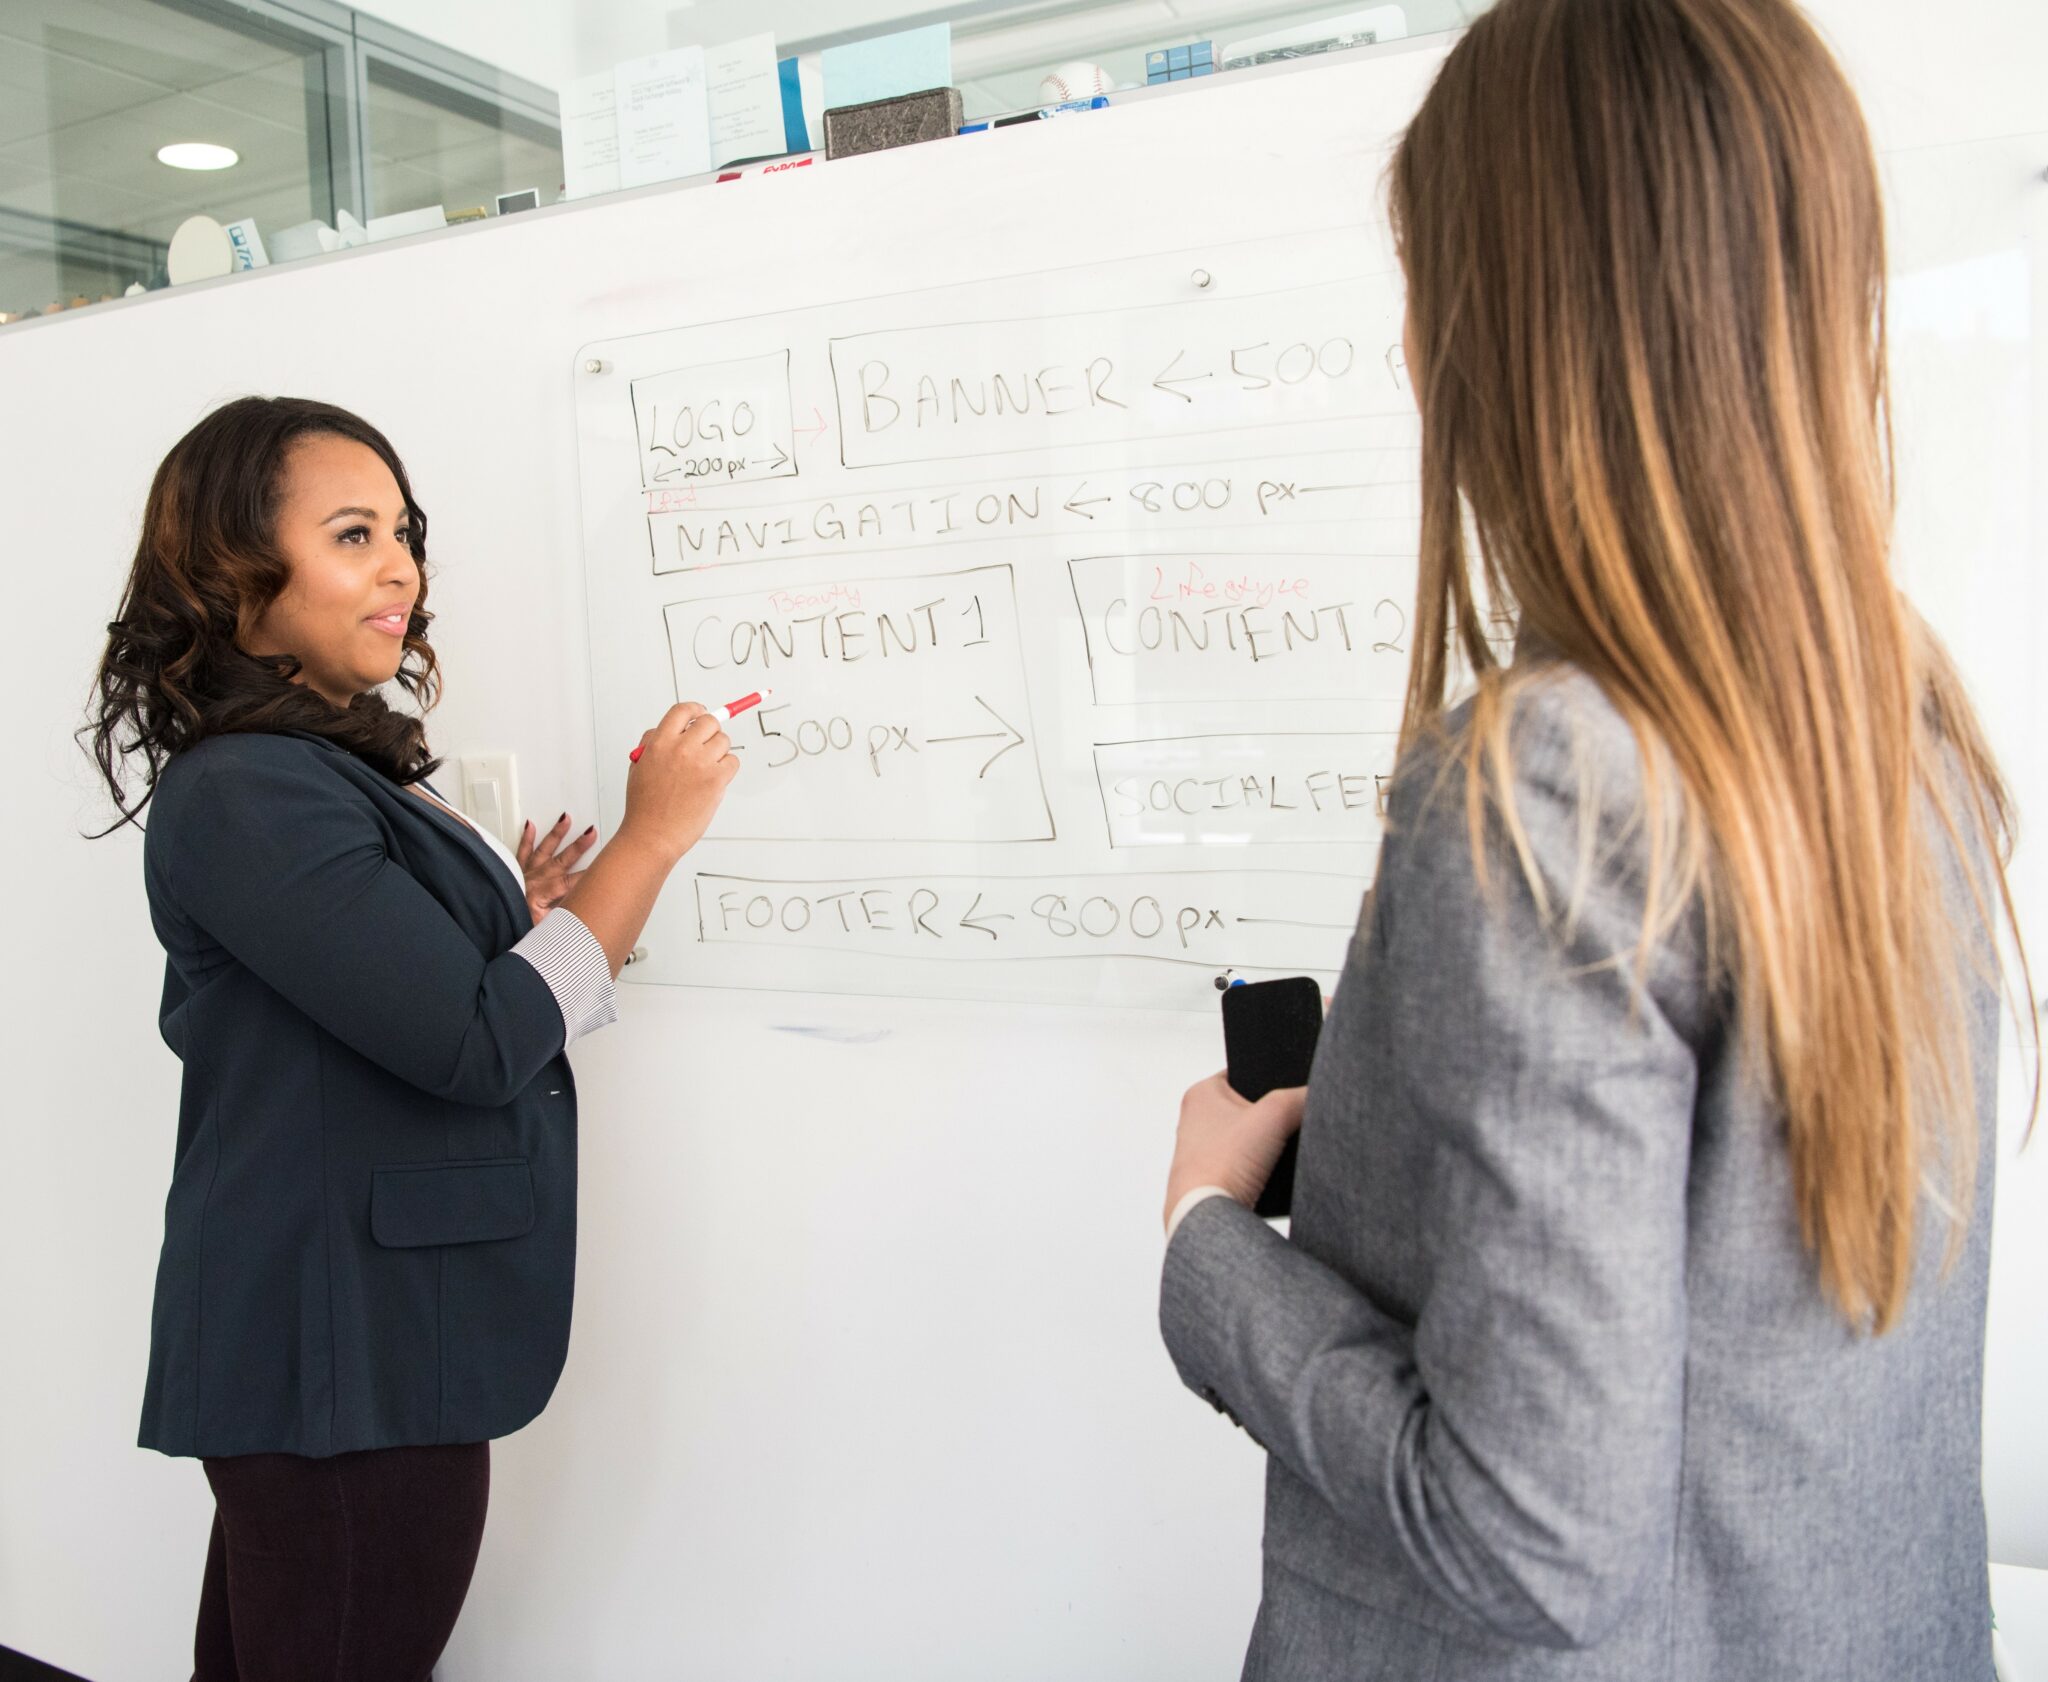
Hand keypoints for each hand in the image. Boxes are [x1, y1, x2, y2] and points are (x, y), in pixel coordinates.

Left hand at [516, 812, 598, 927]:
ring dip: (556, 834)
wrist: (489, 924)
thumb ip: (561, 916)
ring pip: (543, 850)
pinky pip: (521, 852)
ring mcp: (523, 873)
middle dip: (578, 846)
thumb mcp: (542, 929)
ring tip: (565, 819)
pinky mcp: (513, 871)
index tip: (603, 870)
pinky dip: (526, 838)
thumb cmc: (513, 926)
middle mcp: (533, 880)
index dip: (589, 876)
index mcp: (541, 895)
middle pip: (561, 860)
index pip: (572, 883)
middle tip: (591, 833)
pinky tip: (530, 826)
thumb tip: (578, 906)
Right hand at [621, 702, 740, 862]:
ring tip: (705, 771)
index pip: (683, 710)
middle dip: (711, 731)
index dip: (695, 709)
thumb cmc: (644, 806)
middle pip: (710, 722)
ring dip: (719, 752)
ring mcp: (700, 763)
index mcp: (659, 742)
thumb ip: (654, 743)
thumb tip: (674, 728)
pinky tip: (713, 782)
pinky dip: (727, 769)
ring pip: (724, 741)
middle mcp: (680, 748)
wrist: (651, 836)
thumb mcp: (639, 766)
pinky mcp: (716, 779)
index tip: (700, 713)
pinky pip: (733, 762)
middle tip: (707, 745)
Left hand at [1164, 1073, 1306, 1231]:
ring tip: (1281, 1152)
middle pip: (1251, 1108)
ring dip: (1268, 1147)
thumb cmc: (1221, 1164)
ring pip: (1251, 1140)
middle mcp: (1197, 1121)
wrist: (1207, 1216)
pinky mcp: (1215, 1179)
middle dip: (1272, 1117)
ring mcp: (1204, 1152)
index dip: (1270, 1079)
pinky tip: (1272, 1175)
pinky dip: (1262, 1170)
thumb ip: (1300, 1097)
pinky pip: (1248, 1167)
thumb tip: (1316, 1094)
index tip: (1290, 1089)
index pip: (1243, 1073)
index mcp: (1201, 1093)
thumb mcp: (1273, 1116)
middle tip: (1287, 1123)